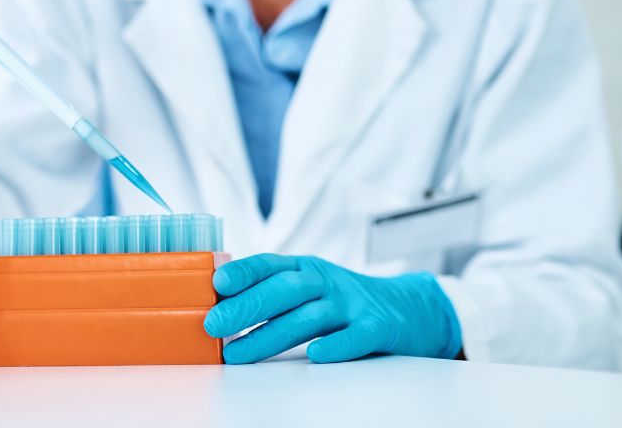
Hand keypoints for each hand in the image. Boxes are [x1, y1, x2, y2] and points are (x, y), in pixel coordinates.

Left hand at [203, 254, 461, 363]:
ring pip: (310, 317)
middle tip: (214, 325)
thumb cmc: (343, 303)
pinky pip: (356, 336)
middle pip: (286, 290)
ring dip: (270, 335)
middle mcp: (327, 282)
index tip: (216, 284)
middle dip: (247, 306)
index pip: (271, 264)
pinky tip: (315, 355)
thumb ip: (270, 293)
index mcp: (306, 269)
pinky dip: (336, 345)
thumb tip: (218, 304)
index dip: (244, 272)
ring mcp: (353, 304)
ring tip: (238, 353)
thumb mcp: (308, 288)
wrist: (407, 310)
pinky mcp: (377, 328)